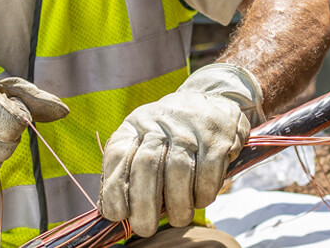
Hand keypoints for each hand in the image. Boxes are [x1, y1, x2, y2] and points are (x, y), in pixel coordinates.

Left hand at [99, 64, 260, 235]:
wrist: (212, 101)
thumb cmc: (170, 135)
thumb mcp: (143, 141)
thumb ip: (128, 171)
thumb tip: (114, 213)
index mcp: (135, 126)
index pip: (117, 156)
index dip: (114, 189)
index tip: (117, 215)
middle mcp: (159, 123)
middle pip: (146, 166)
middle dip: (144, 205)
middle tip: (146, 228)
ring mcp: (189, 129)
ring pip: (178, 171)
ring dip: (178, 204)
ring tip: (179, 218)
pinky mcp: (216, 138)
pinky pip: (207, 172)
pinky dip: (203, 193)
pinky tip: (200, 200)